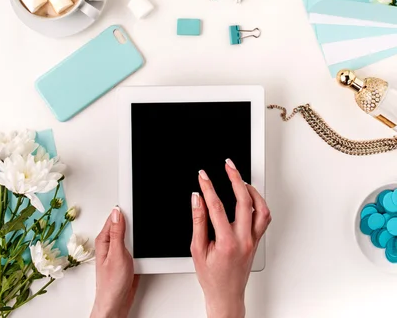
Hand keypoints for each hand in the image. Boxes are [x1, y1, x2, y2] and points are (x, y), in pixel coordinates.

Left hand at [91, 206, 138, 317]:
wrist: (116, 305)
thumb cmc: (111, 285)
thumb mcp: (117, 254)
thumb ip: (118, 233)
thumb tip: (118, 212)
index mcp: (104, 239)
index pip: (115, 216)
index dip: (125, 208)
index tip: (134, 200)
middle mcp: (110, 243)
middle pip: (125, 223)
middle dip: (135, 222)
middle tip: (141, 224)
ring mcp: (119, 250)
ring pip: (132, 235)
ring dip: (139, 236)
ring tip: (143, 239)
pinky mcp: (127, 258)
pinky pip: (136, 246)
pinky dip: (142, 245)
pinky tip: (144, 248)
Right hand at [191, 160, 270, 317]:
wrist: (226, 296)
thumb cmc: (212, 277)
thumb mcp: (197, 250)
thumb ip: (198, 222)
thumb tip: (197, 199)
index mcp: (227, 243)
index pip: (217, 207)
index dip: (208, 187)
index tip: (203, 176)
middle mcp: (244, 240)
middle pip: (244, 201)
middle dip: (235, 178)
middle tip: (228, 165)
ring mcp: (253, 240)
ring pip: (261, 208)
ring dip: (252, 190)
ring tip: (240, 178)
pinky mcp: (257, 241)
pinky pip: (264, 218)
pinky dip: (259, 203)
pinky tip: (250, 196)